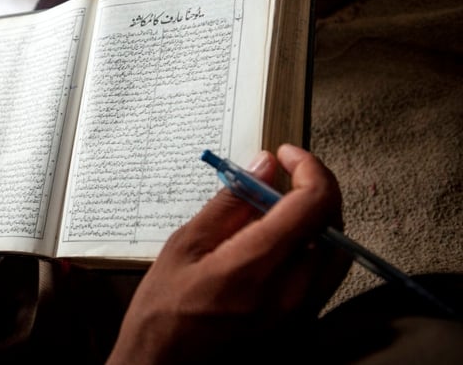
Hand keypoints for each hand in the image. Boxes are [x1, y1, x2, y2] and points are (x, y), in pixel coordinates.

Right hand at [107, 145, 350, 364]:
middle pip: (334, 222)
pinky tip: (280, 236)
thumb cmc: (164, 310)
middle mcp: (288, 292)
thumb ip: (229, 203)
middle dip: (314, 187)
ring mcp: (299, 310)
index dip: (308, 168)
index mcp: (254, 267)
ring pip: (337, 248)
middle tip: (282, 173)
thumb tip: (262, 167)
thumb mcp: (185, 245)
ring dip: (317, 214)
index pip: (312, 204)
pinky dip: (313, 241)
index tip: (287, 155)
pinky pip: (325, 271)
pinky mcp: (300, 320)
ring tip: (280, 203)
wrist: (163, 364)